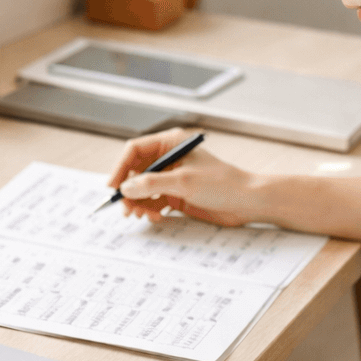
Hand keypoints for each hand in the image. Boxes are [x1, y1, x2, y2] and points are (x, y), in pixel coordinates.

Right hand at [107, 128, 259, 225]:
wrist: (247, 202)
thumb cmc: (222, 183)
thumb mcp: (183, 182)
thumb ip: (151, 184)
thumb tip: (126, 187)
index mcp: (170, 143)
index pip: (135, 150)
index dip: (120, 168)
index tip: (113, 187)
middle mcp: (169, 158)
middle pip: (136, 172)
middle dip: (129, 190)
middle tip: (126, 208)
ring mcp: (172, 177)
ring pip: (143, 189)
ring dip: (138, 203)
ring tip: (140, 215)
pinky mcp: (176, 194)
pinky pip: (153, 201)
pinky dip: (149, 209)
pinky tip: (155, 217)